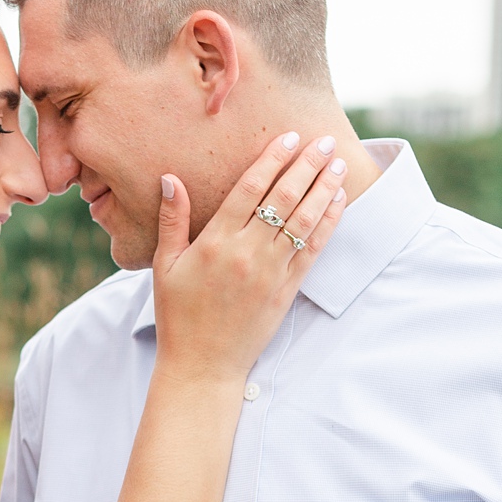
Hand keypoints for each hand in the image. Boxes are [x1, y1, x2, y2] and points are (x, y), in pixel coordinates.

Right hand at [146, 131, 348, 386]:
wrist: (202, 364)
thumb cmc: (177, 315)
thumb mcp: (163, 266)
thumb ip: (172, 220)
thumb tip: (170, 179)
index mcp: (214, 242)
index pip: (250, 189)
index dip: (272, 160)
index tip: (289, 137)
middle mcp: (246, 252)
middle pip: (284, 197)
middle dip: (307, 165)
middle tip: (324, 141)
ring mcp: (270, 271)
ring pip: (305, 219)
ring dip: (325, 188)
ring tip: (337, 164)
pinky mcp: (287, 289)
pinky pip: (314, 248)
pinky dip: (329, 222)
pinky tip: (338, 201)